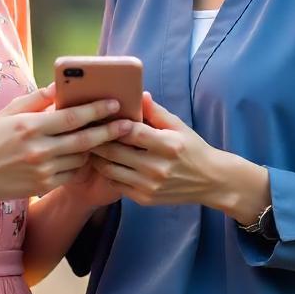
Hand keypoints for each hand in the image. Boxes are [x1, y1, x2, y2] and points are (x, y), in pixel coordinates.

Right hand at [0, 84, 132, 204]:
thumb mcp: (8, 113)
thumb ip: (35, 99)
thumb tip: (58, 85)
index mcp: (30, 127)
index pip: (72, 117)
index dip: (96, 110)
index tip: (114, 103)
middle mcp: (39, 149)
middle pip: (84, 140)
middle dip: (110, 131)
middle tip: (128, 124)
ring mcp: (42, 170)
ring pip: (81, 158)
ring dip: (95, 148)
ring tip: (107, 137)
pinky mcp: (43, 185)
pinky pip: (72, 173)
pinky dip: (81, 163)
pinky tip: (84, 155)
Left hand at [90, 93, 266, 213]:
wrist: (210, 181)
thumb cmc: (192, 148)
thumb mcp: (178, 126)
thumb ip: (156, 111)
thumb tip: (138, 94)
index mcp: (167, 144)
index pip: (130, 132)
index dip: (111, 123)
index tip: (96, 116)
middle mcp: (157, 167)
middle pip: (114, 151)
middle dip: (96, 139)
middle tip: (84, 130)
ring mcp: (150, 186)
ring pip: (110, 170)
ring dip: (97, 157)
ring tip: (88, 145)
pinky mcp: (145, 199)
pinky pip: (117, 184)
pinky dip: (107, 173)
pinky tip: (103, 162)